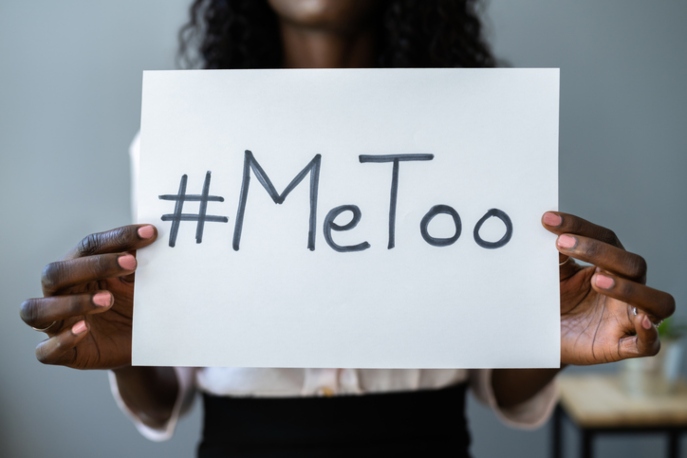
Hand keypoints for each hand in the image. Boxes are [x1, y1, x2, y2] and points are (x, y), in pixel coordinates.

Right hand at [20, 225, 156, 368]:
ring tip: (108, 300)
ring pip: (36, 310)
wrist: (141, 344)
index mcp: (78, 269)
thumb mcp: (140, 283)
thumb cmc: (134, 306)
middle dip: (93, 266)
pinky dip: (62, 340)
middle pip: (55, 273)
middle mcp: (59, 294)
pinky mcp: (62, 354)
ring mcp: (56, 325)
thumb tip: (155, 236)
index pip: (88, 246)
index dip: (118, 238)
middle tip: (132, 263)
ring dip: (71, 303)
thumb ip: (140, 263)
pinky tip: (84, 329)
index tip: (149, 233)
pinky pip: (45, 351)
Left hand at [542, 212, 674, 365]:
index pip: (606, 238)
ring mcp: (628, 318)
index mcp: (609, 265)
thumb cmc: (555, 302)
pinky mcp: (623, 346)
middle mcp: (626, 288)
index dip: (579, 226)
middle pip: (632, 264)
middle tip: (561, 244)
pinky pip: (650, 343)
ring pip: (657, 301)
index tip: (548, 219)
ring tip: (596, 282)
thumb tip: (548, 227)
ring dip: (629, 289)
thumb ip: (554, 257)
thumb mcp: (552, 276)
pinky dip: (649, 333)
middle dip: (599, 251)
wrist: (544, 339)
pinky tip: (640, 320)